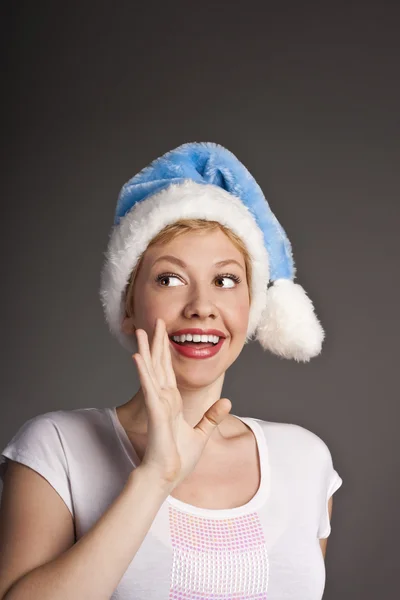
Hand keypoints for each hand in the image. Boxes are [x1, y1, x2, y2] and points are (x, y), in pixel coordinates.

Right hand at [131, 318, 231, 489]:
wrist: (167, 476)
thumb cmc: (179, 459)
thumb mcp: (202, 434)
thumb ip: (212, 417)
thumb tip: (228, 402)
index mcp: (172, 402)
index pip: (168, 370)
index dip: (166, 350)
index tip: (164, 333)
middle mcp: (163, 398)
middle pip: (159, 364)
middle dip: (157, 342)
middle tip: (154, 322)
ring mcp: (157, 403)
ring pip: (150, 370)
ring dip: (145, 350)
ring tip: (140, 331)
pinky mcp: (155, 411)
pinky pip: (149, 387)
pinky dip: (143, 372)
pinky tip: (138, 356)